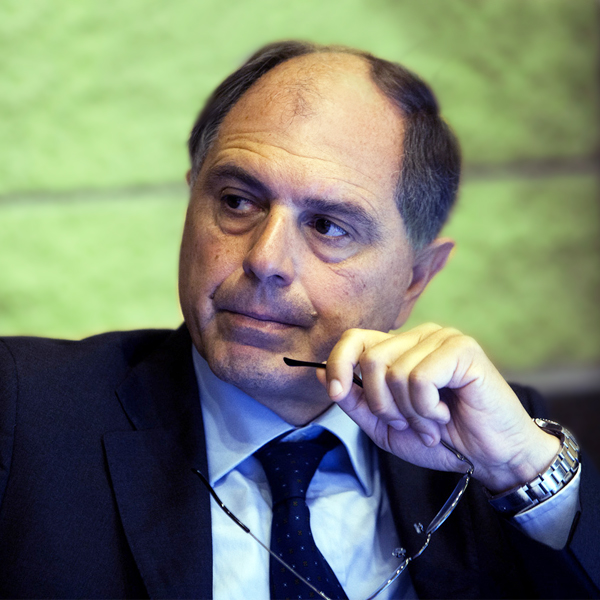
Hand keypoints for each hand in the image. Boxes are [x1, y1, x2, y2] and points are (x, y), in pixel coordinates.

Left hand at [317, 324, 559, 492]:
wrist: (490, 457)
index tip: (337, 393)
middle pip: (371, 358)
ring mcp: (441, 338)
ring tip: (431, 423)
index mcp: (399, 349)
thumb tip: (319, 373)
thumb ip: (354, 400)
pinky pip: (420, 377)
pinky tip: (445, 415)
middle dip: (383, 405)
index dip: (338, 363)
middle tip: (408, 424)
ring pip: (395, 371)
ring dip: (409, 412)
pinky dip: (427, 407)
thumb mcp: (385, 427)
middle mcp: (419, 337)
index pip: (355, 338)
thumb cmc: (441, 440)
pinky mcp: (462, 349)